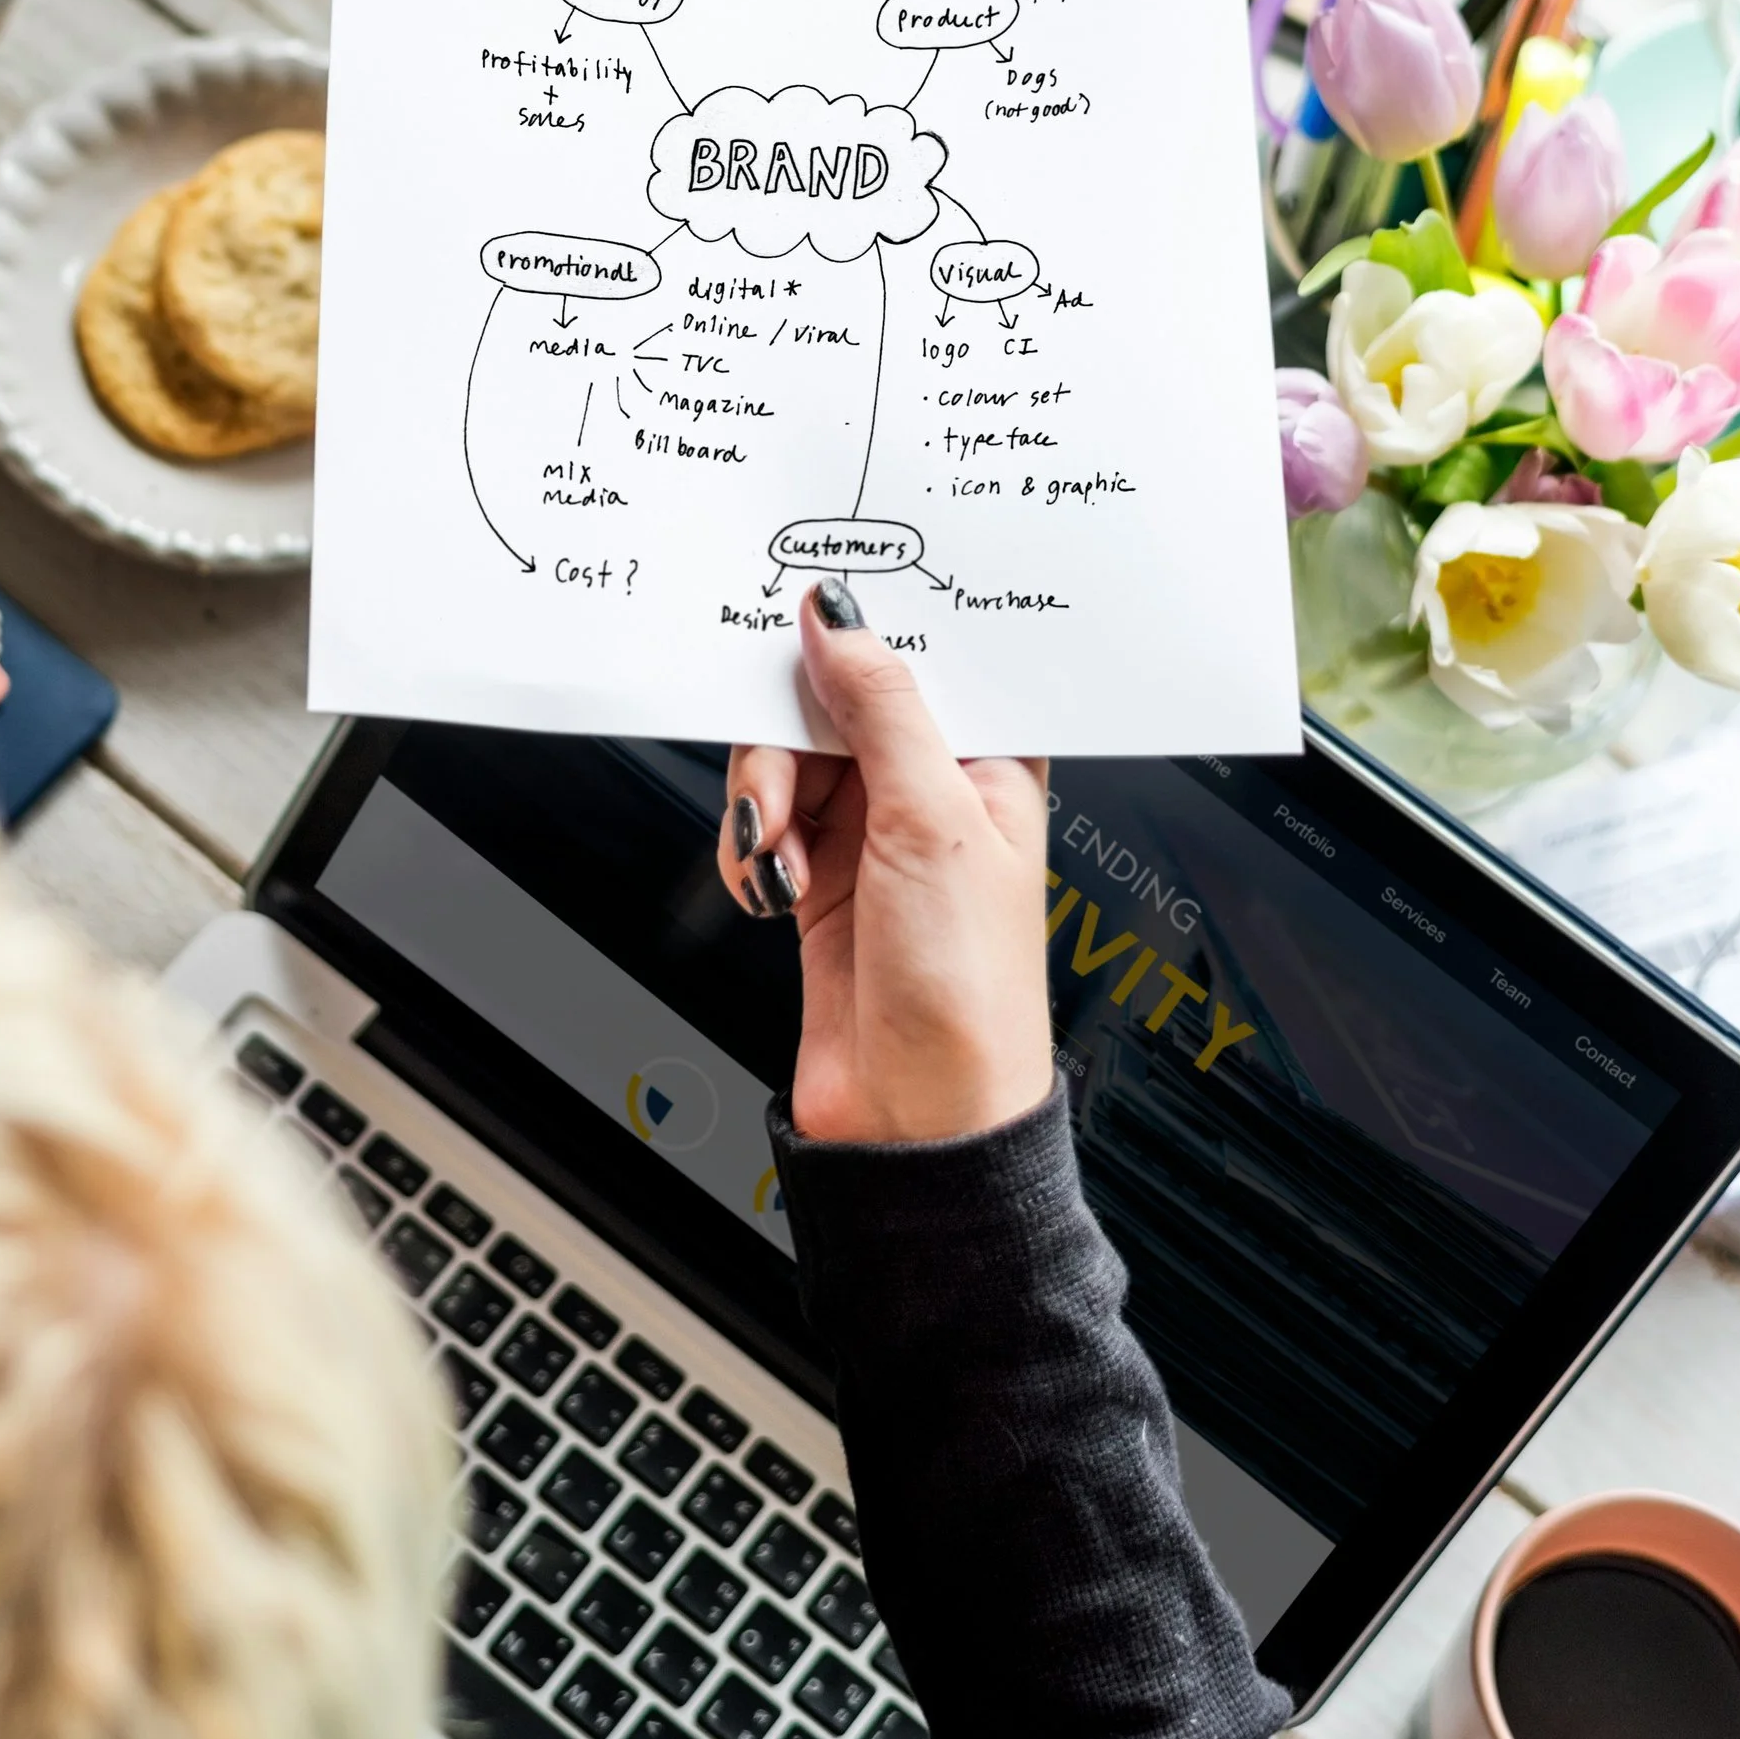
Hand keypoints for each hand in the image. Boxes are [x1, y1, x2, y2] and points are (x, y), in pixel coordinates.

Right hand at [720, 579, 1052, 1147]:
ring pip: (787, 762)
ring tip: (777, 855)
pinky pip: (764, 824)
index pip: (922, 661)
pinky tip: (768, 885)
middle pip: (834, 706)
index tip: (803, 624)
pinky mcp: (821, 879)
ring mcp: (873, 837)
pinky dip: (750, 848)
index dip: (864, 637)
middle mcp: (932, 791)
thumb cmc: (965, 991)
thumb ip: (881, 705)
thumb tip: (841, 616)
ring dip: (765, 802)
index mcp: (989, 762)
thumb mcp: (930, 820)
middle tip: (781, 787)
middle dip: (789, 741)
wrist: (913, 1121)